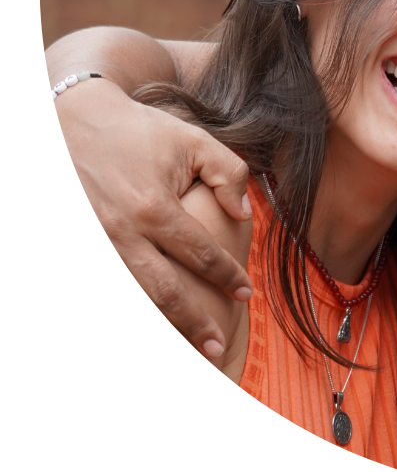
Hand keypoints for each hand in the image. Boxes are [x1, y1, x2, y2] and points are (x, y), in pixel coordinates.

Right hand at [56, 77, 252, 358]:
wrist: (74, 122)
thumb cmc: (141, 131)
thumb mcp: (193, 141)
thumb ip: (228, 173)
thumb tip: (244, 214)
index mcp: (153, 209)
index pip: (201, 254)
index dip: (227, 277)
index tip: (247, 294)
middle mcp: (121, 233)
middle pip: (164, 293)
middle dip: (193, 324)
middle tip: (218, 349)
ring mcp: (97, 241)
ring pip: (135, 294)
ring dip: (163, 322)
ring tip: (188, 346)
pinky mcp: (85, 240)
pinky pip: (113, 273)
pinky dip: (135, 299)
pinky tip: (155, 318)